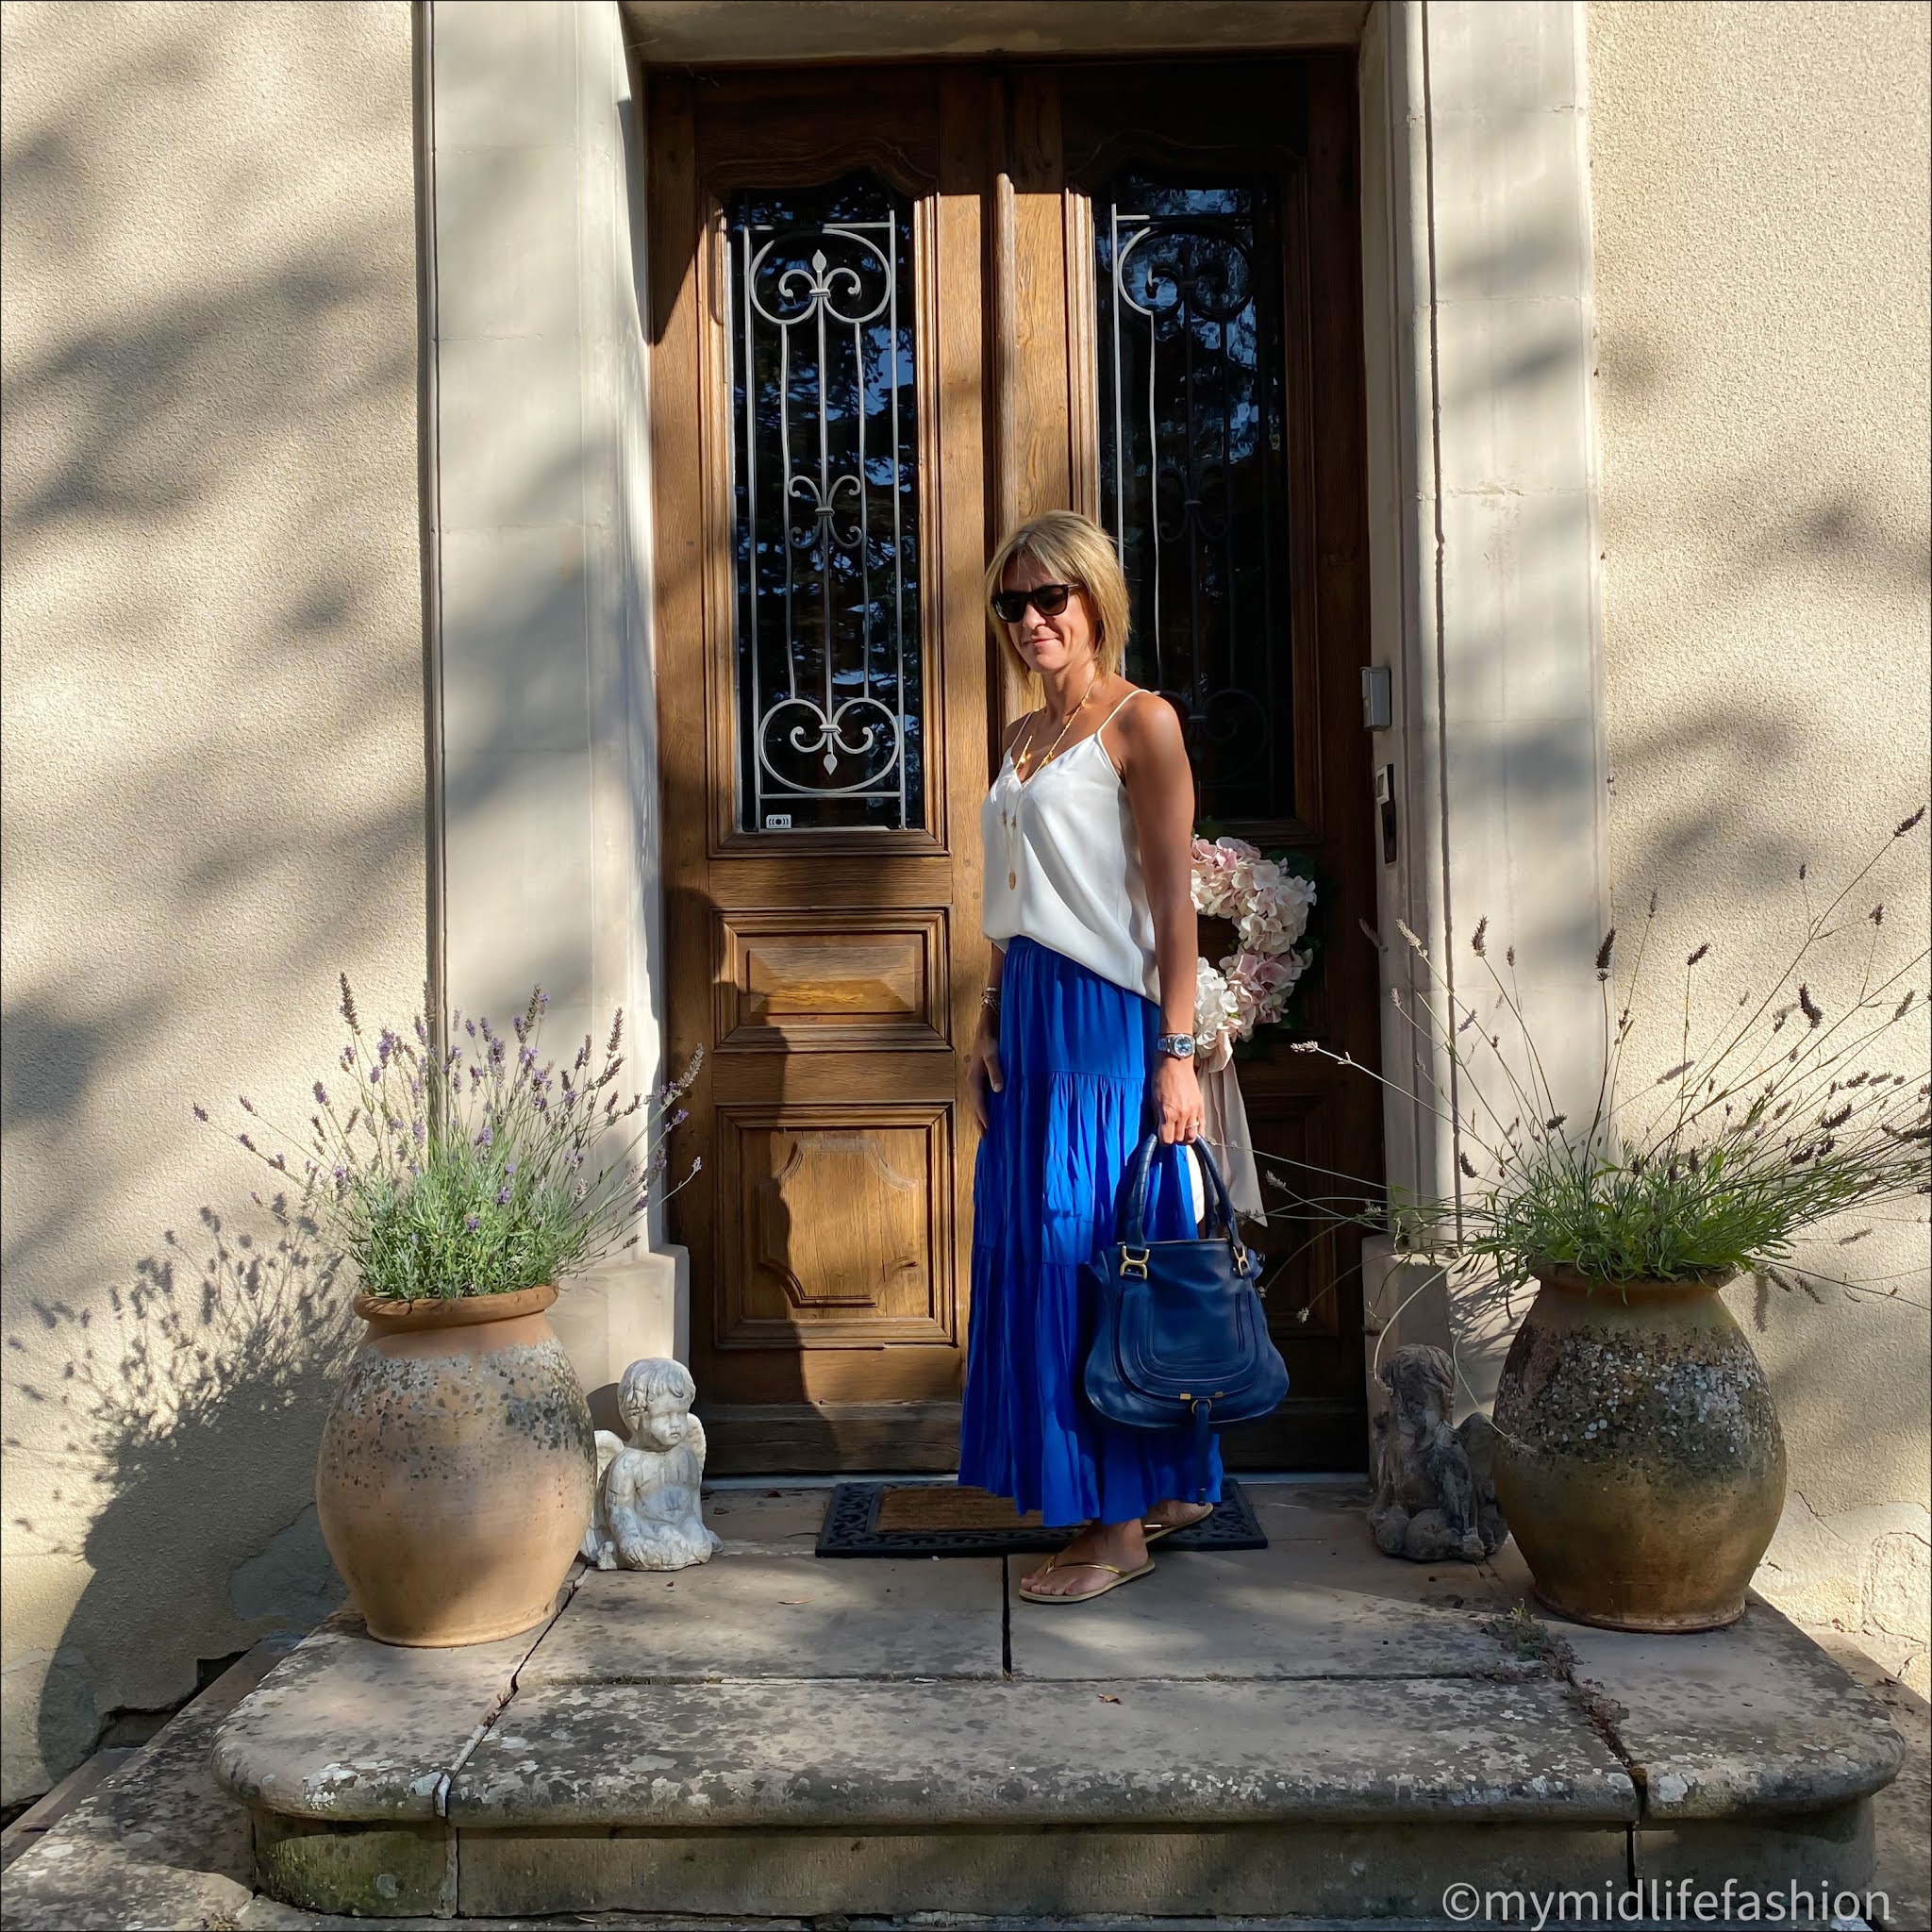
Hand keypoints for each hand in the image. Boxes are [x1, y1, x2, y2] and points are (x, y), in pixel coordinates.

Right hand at [968, 1011, 1003, 1130]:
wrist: (988, 1021)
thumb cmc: (990, 1036)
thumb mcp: (992, 1052)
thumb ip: (995, 1071)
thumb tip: (999, 1090)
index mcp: (973, 1077)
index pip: (978, 1102)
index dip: (983, 1116)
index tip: (988, 1130)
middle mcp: (974, 1079)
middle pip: (976, 1104)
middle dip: (980, 1120)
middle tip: (985, 1137)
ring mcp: (978, 1077)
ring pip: (980, 1100)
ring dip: (983, 1114)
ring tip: (989, 1128)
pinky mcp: (984, 1074)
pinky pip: (985, 1093)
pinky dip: (988, 1104)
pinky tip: (995, 1109)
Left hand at [1152, 1051, 1203, 1144]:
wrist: (1175, 1062)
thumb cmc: (1162, 1077)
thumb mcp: (1154, 1099)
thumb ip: (1157, 1117)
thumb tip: (1158, 1129)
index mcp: (1168, 1113)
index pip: (1167, 1139)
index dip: (1163, 1141)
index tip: (1161, 1138)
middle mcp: (1182, 1114)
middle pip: (1179, 1139)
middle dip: (1173, 1139)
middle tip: (1169, 1134)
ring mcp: (1193, 1111)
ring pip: (1192, 1136)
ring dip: (1185, 1137)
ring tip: (1180, 1132)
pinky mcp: (1201, 1106)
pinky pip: (1202, 1126)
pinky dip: (1197, 1132)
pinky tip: (1192, 1130)